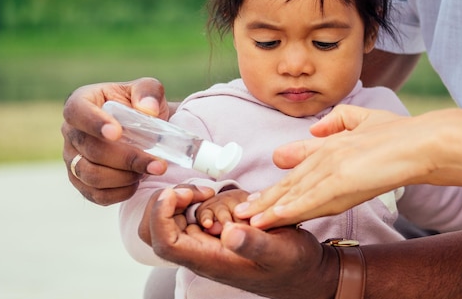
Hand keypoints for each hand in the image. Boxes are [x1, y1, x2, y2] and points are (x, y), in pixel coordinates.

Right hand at [62, 78, 171, 204]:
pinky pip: (96, 195)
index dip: (94, 123)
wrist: (143, 129)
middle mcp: (71, 132)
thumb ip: (149, 93)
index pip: (77, 112)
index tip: (117, 133)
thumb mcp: (148, 91)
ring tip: (148, 171)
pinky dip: (120, 193)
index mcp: (81, 102)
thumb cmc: (141, 105)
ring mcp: (72, 159)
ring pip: (91, 175)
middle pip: (90, 150)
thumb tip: (148, 109)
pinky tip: (138, 183)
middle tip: (157, 164)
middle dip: (127, 158)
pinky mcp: (81, 182)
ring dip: (124, 177)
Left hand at [146, 187, 338, 298]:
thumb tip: (227, 232)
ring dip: (181, 200)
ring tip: (204, 190)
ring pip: (172, 221)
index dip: (160, 216)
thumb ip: (254, 243)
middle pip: (159, 231)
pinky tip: (212, 195)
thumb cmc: (292, 265)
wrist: (303, 272)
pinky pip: (190, 216)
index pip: (165, 243)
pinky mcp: (213, 235)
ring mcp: (206, 244)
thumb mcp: (279, 250)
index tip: (175, 193)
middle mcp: (202, 253)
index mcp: (210, 260)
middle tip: (193, 190)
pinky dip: (195, 201)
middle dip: (167, 204)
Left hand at [235, 105, 426, 227]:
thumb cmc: (400, 133)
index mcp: (331, 145)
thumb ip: (338, 122)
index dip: (277, 186)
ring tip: (247, 222)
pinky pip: (309, 199)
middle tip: (240, 214)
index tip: (259, 198)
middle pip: (289, 183)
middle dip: (264, 201)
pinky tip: (272, 219)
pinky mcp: (341, 180)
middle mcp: (326, 155)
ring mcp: (331, 167)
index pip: (298, 170)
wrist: (423, 142)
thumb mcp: (364, 120)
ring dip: (269, 209)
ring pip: (294, 192)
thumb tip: (315, 128)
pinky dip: (289, 210)